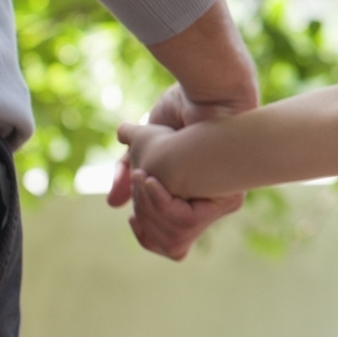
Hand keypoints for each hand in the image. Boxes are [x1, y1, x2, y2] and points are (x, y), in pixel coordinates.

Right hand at [106, 86, 246, 259]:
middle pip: (170, 244)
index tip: (133, 217)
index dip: (147, 236)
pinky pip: (182, 222)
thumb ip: (128, 175)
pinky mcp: (223, 199)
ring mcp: (220, 204)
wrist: (208, 91)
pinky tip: (151, 179)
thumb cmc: (182, 111)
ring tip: (144, 176)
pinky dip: (159, 203)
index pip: (173, 245)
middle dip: (143, 217)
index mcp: (198, 198)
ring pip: (175, 236)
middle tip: (139, 180)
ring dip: (149, 208)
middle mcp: (213, 206)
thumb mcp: (145, 147)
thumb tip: (113, 206)